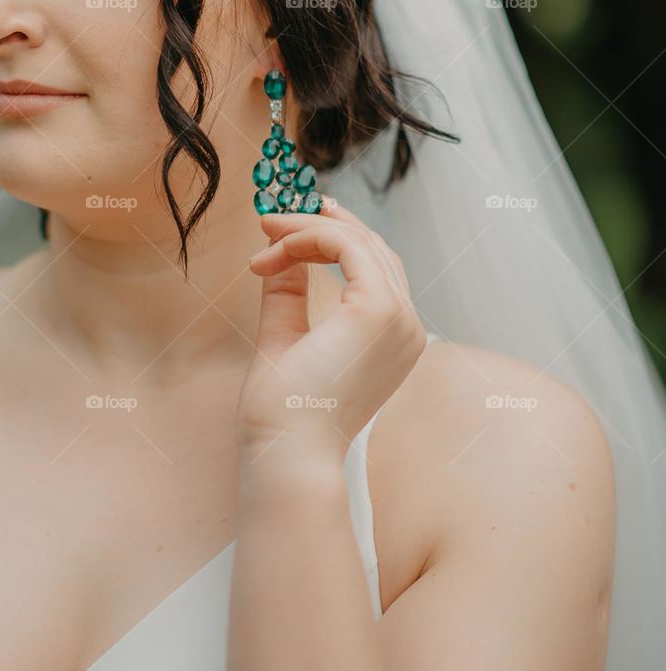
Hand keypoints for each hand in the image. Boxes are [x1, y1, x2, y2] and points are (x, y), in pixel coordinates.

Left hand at [237, 199, 426, 463]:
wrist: (285, 452)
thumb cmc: (283, 412)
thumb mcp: (285, 336)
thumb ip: (290, 294)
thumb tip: (284, 252)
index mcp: (392, 340)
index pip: (375, 269)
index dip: (334, 239)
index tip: (287, 230)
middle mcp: (405, 327)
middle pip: (372, 248)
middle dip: (320, 224)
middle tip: (274, 218)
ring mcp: (398, 317)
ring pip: (357, 240)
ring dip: (305, 229)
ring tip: (265, 233)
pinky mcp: (378, 309)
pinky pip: (344, 245)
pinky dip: (306, 238)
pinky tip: (273, 252)